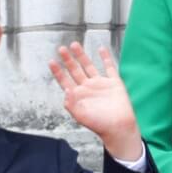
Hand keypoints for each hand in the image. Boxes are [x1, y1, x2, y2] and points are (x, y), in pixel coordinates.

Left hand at [50, 44, 143, 163]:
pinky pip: (109, 67)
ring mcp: (101, 84)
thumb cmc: (100, 124)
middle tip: (61, 48)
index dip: (58, 71)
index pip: (65, 80)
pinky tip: (101, 49)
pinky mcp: (114, 83)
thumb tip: (65, 90)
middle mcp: (88, 88)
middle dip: (68, 59)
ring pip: (89, 66)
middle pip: (75, 70)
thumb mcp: (80, 116)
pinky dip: (105, 58)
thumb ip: (70, 103)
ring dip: (82, 56)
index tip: (51, 61)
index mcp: (78, 96)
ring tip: (75, 45)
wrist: (120, 126)